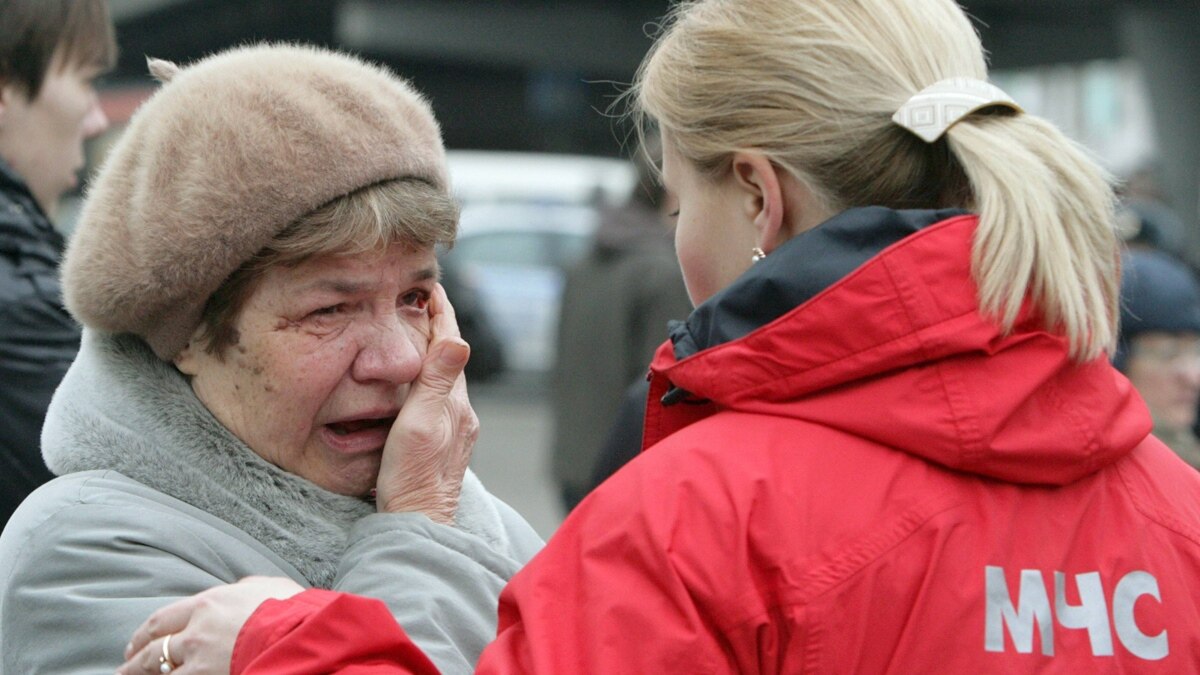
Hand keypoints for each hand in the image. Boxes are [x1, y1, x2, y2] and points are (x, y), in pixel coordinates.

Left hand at [118, 576, 303, 674]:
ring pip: (158, 671)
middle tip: (125, 666)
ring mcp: (198, 662)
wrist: (298, 636)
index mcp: (208, 604)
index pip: (164, 619)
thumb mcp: (267, 587)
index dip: (146, 632)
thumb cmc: (290, 609)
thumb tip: (241, 589)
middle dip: (135, 658)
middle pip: (153, 647)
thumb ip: (245, 589)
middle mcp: (195, 632)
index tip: (137, 641)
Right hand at [376, 283, 478, 522]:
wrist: (417, 524)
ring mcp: (455, 428)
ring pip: (445, 378)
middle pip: (450, 357)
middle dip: (437, 326)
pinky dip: (428, 377)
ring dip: (433, 351)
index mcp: (456, 402)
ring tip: (417, 330)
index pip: (451, 344)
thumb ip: (437, 382)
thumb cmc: (412, 479)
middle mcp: (461, 412)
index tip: (432, 285)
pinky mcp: (445, 443)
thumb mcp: (420, 425)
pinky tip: (416, 381)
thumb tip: (458, 339)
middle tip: (421, 299)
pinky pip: (438, 397)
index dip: (441, 313)